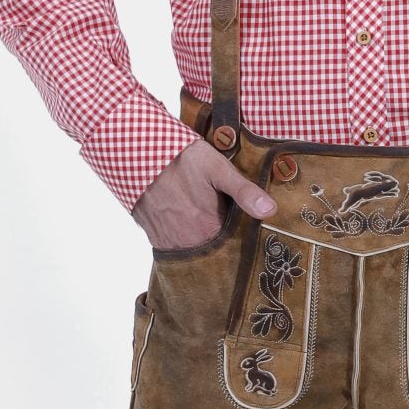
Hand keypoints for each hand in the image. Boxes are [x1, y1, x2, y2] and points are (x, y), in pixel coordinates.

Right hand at [132, 139, 276, 248]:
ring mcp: (169, 242)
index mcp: (208, 229)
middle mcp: (188, 242)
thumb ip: (244, 192)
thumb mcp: (218, 168)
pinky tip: (194, 231)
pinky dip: (187, 244)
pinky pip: (176, 250)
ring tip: (215, 235)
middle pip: (215, 254)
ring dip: (206, 248)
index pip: (235, 249)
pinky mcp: (155, 237)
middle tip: (236, 239)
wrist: (137, 153)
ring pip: (196, 254)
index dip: (245, 245)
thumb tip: (271, 211)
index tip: (255, 241)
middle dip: (226, 250)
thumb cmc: (181, 159)